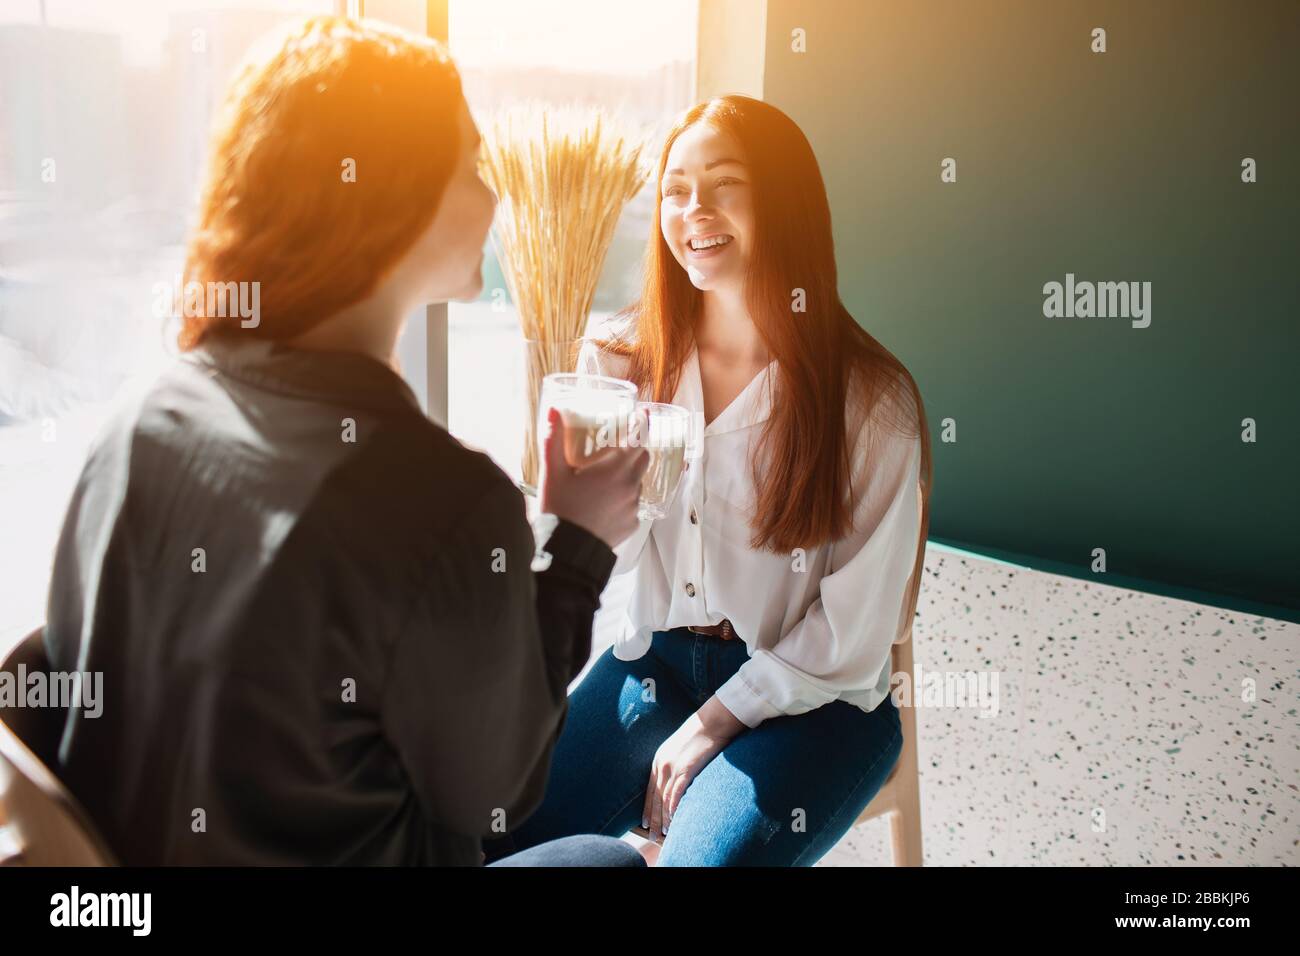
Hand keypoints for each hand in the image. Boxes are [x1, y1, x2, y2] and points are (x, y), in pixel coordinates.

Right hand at [539, 406, 648, 549]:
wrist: (566, 551)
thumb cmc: (559, 509)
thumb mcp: (552, 473)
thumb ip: (554, 440)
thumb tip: (553, 412)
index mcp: (615, 469)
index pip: (638, 439)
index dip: (641, 424)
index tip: (642, 415)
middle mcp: (631, 486)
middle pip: (643, 459)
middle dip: (635, 450)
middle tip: (617, 448)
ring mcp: (634, 507)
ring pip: (637, 483)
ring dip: (627, 477)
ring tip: (604, 481)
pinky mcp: (632, 525)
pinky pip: (632, 505)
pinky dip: (623, 500)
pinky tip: (603, 504)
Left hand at [641, 697, 745, 841]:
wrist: (712, 721)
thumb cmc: (702, 734)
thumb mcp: (682, 749)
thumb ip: (677, 764)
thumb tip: (680, 780)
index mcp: (659, 759)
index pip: (650, 789)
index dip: (647, 807)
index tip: (644, 822)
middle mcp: (662, 764)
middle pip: (654, 797)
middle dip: (652, 818)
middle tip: (651, 835)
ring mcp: (672, 767)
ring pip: (664, 799)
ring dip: (663, 818)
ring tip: (663, 833)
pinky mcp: (685, 769)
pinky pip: (676, 794)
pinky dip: (673, 809)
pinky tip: (674, 820)